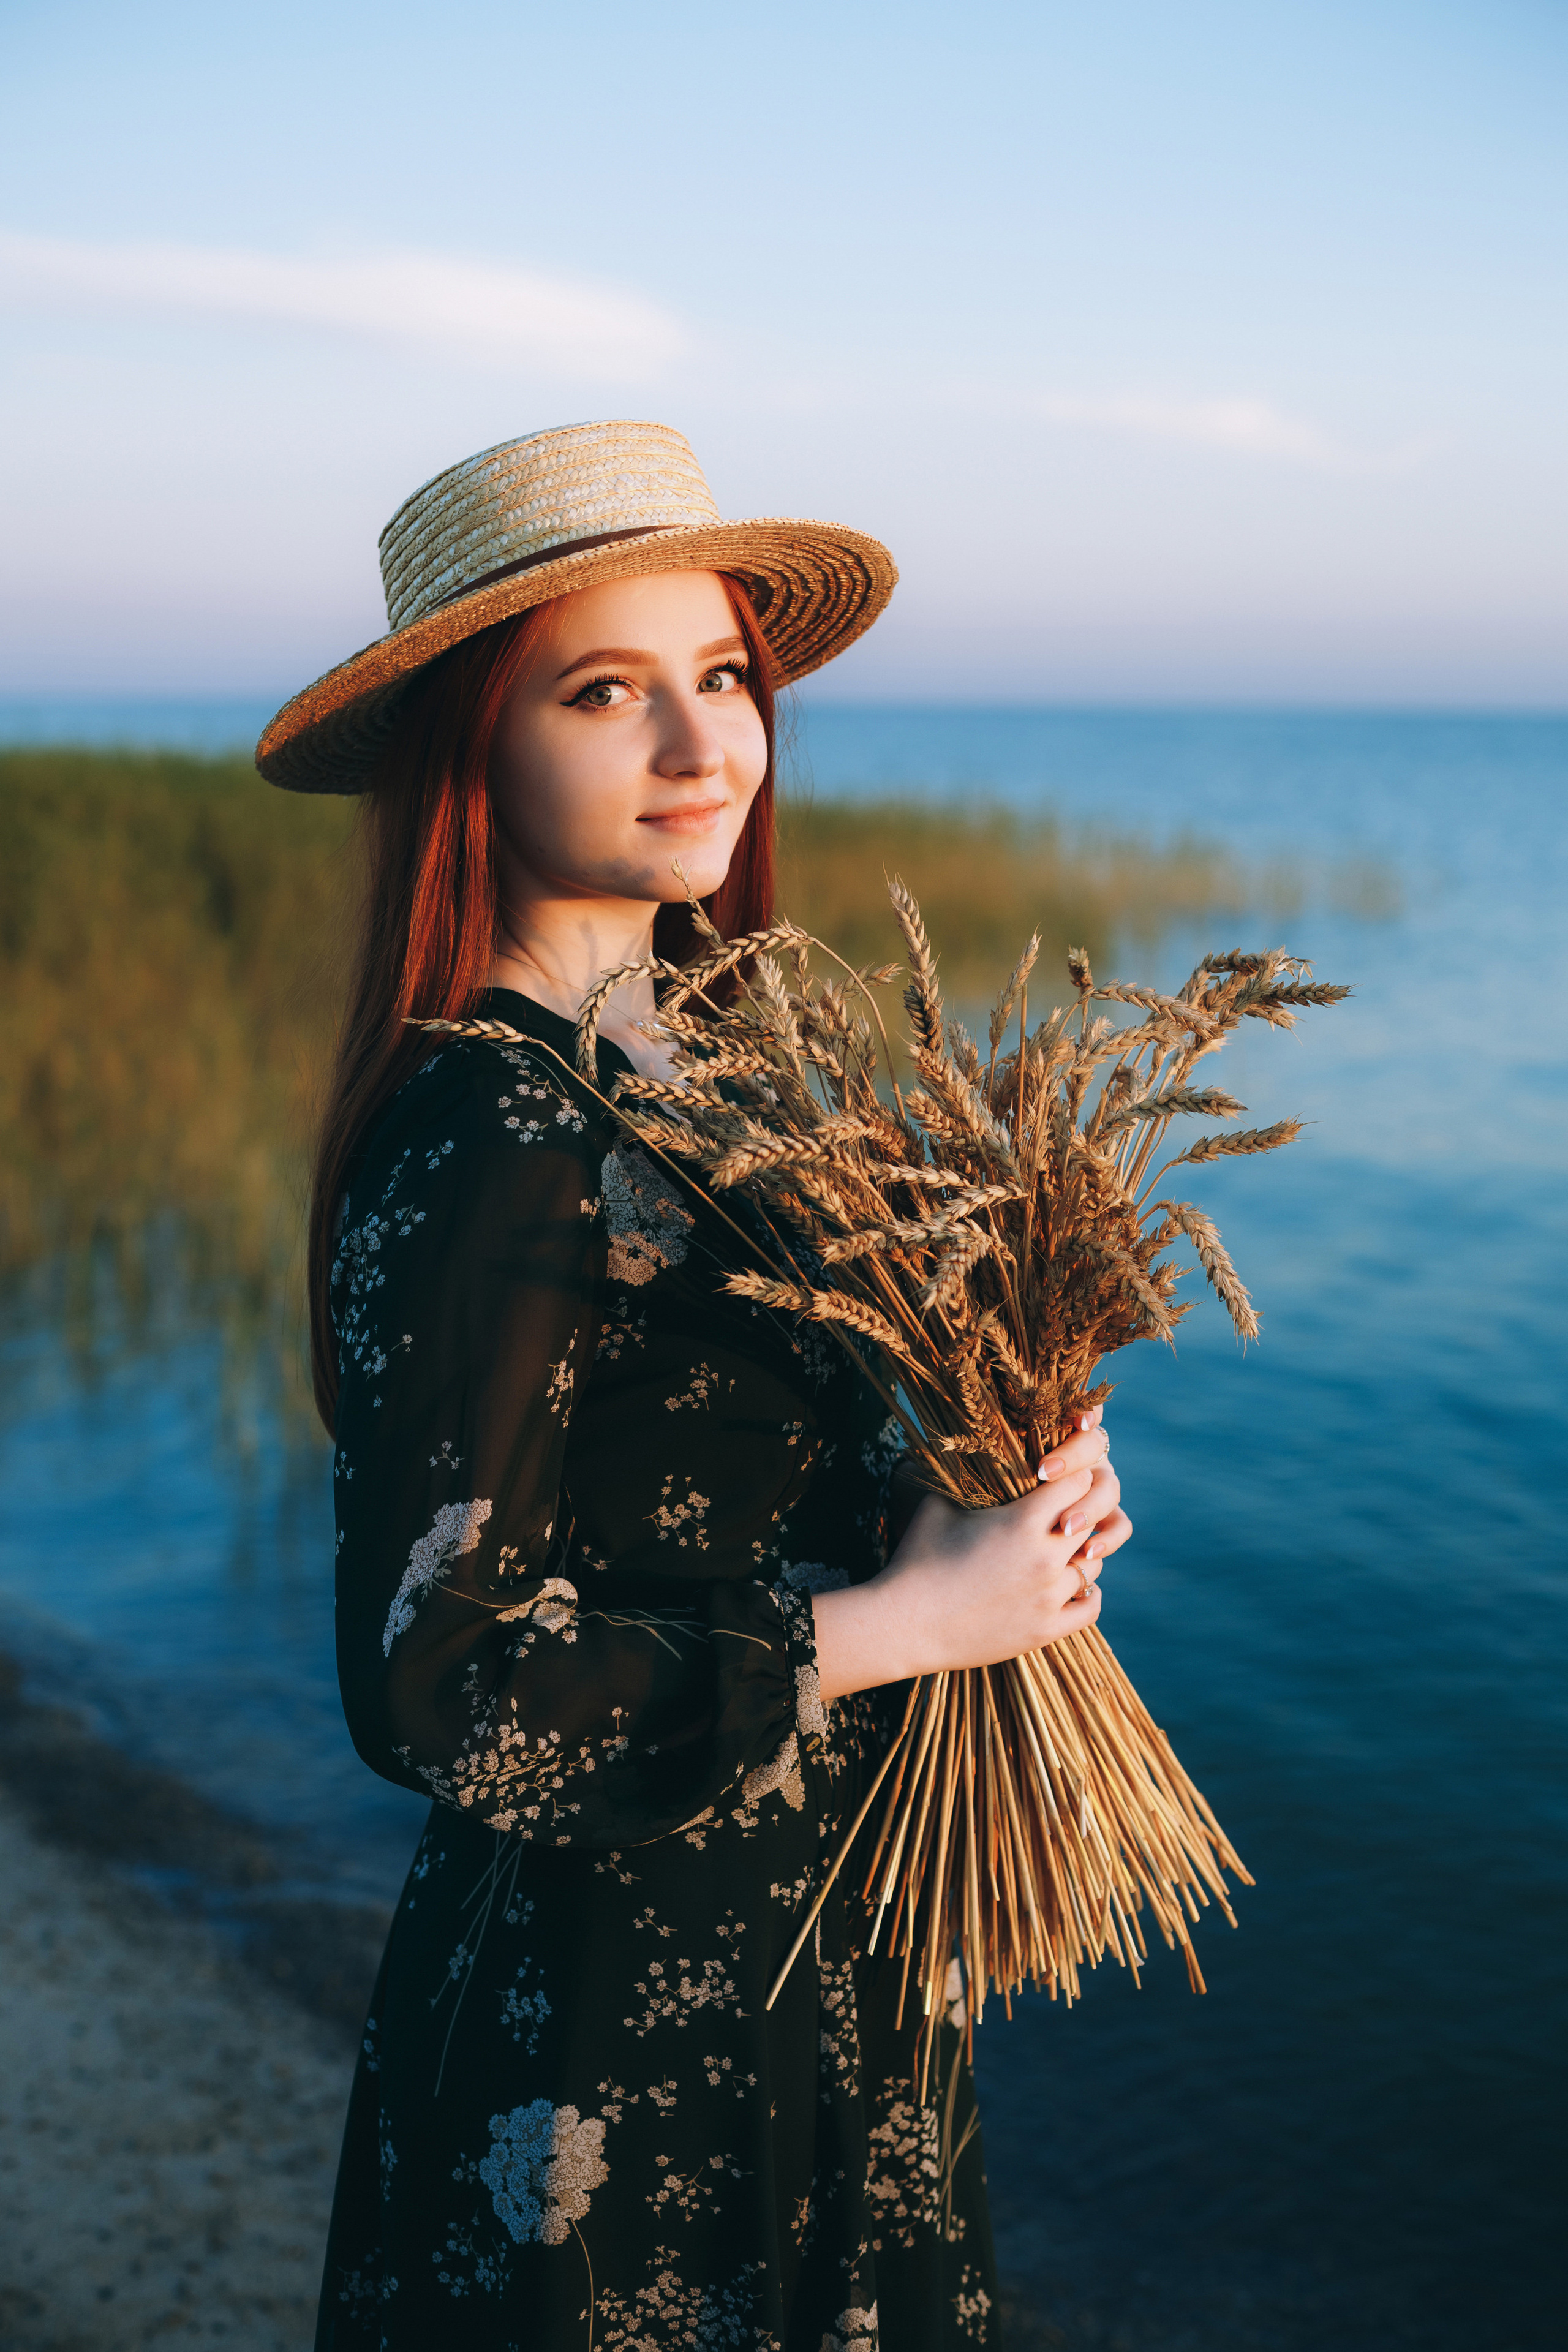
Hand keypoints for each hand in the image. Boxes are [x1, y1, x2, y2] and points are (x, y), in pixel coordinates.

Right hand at [812, 1406, 1131, 1702]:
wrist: (905, 1624)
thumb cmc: (916, 1558)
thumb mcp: (937, 1504)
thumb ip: (962, 1474)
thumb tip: (962, 1441)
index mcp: (1022, 1521)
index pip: (1079, 1481)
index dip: (1070, 1474)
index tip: (1057, 1477)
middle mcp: (1045, 1557)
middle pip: (1090, 1519)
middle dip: (1079, 1510)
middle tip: (1064, 1508)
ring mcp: (1048, 1597)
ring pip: (1093, 1563)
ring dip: (1081, 1552)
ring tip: (1062, 1546)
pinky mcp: (1045, 1631)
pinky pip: (1090, 1606)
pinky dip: (1087, 1592)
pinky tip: (1073, 1583)